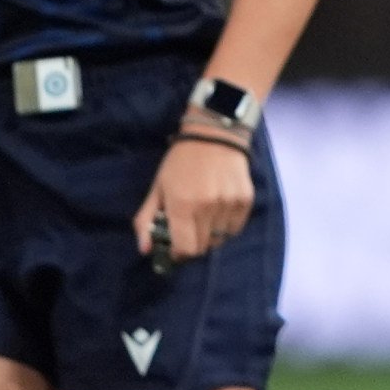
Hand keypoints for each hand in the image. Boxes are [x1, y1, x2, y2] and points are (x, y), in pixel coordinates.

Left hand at [135, 131, 257, 268]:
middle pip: (202, 247)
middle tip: (188, 229)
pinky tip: (218, 211)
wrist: (215, 135)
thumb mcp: (157, 187)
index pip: (186, 249)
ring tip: (204, 216)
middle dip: (192, 244)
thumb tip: (144, 250)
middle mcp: (207, 207)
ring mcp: (229, 205)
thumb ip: (146, 220)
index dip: (179, 253)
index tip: (176, 247)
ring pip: (219, 239)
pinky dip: (225, 227)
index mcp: (182, 205)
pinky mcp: (245, 201)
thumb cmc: (181, 162)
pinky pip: (234, 229)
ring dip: (209, 235)